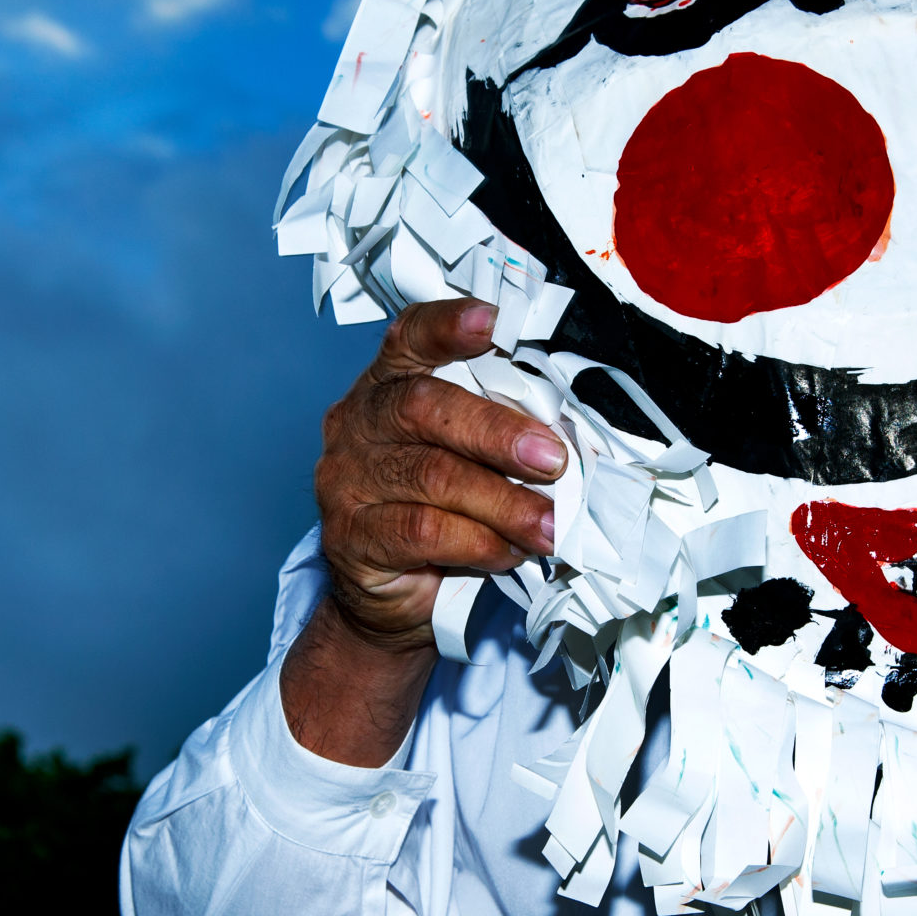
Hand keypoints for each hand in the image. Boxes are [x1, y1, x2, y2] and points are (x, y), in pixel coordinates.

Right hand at [313, 297, 568, 650]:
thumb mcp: (467, 457)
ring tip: (547, 525)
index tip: (493, 322)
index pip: (410, 337)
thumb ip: (499, 430)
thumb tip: (570, 435)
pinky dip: (478, 541)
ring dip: (503, 503)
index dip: (448, 325)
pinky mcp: (349, 536)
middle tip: (552, 461)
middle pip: (423, 407)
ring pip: (432, 477)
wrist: (388, 592)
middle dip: (497, 432)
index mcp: (387, 384)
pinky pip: (423, 532)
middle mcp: (358, 422)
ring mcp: (346, 479)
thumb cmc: (438, 507)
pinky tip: (507, 551)